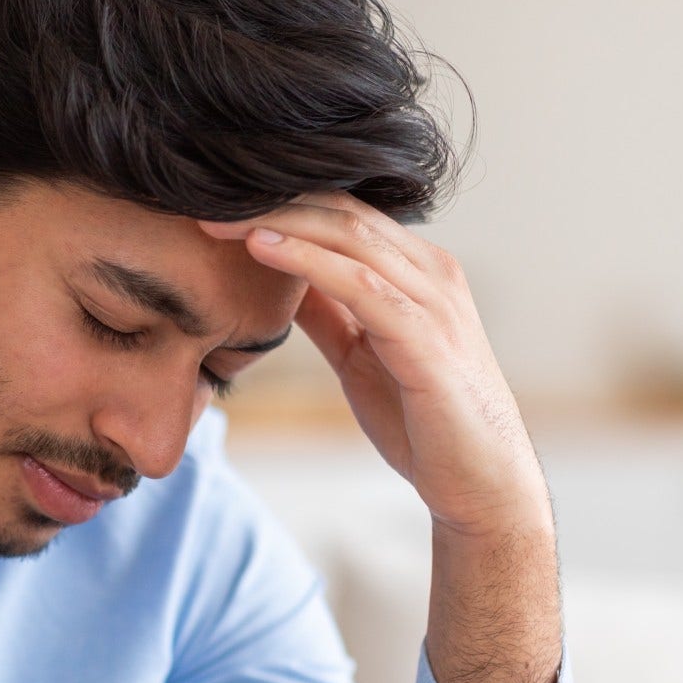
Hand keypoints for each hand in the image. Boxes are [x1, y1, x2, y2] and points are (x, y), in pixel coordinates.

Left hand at [197, 195, 549, 540]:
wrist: (481, 485)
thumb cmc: (424, 422)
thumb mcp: (361, 356)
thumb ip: (328, 312)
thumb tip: (278, 277)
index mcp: (417, 270)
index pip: (342, 213)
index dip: (279, 201)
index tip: (216, 203)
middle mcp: (431, 271)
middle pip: (342, 211)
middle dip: (270, 200)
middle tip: (201, 197)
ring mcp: (433, 300)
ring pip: (348, 236)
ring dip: (279, 221)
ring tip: (218, 219)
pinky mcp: (427, 337)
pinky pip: (360, 285)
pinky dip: (307, 261)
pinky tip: (261, 249)